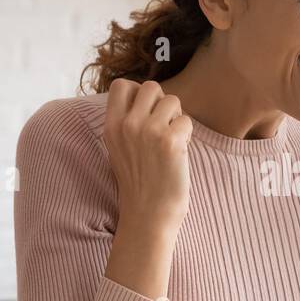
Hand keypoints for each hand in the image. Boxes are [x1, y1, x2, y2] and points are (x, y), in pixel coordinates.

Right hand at [104, 79, 192, 233]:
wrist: (148, 215)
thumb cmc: (139, 183)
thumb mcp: (119, 149)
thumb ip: (126, 122)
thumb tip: (145, 96)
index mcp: (111, 126)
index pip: (122, 85)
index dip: (139, 93)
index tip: (146, 112)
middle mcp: (127, 125)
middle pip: (151, 87)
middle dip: (162, 103)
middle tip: (164, 126)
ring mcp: (148, 131)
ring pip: (172, 100)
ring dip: (177, 118)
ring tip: (172, 140)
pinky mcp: (170, 141)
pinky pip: (187, 121)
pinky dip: (188, 135)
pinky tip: (180, 152)